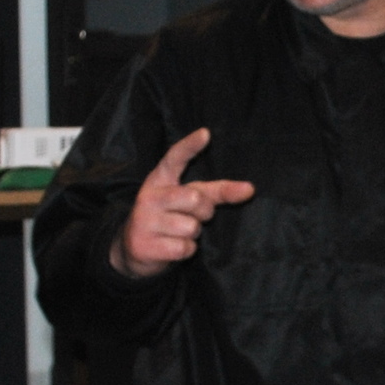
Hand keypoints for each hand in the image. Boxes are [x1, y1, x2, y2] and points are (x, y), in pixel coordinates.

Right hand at [113, 128, 255, 277]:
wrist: (134, 250)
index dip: (190, 146)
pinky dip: (186, 250)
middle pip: (195, 198)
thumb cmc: (169, 217)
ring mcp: (144, 220)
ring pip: (191, 227)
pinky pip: (184, 248)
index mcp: (159, 180)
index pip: (174, 158)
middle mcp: (149, 196)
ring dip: (193, 234)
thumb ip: (216, 192)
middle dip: (203, 212)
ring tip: (177, 233)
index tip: (206, 134)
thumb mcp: (187, 200)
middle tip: (192, 217)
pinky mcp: (145, 245)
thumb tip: (250, 189)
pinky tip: (171, 247)